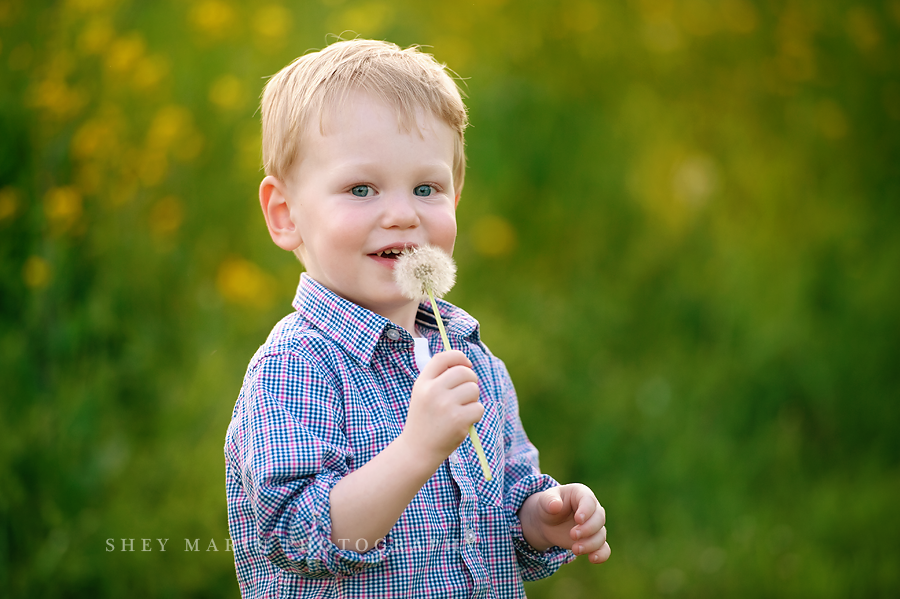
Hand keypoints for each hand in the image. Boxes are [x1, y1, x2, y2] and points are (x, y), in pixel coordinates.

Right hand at [401, 350, 483, 465]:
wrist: (418, 449)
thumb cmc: (424, 419)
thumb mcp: (422, 394)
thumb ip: (438, 377)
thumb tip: (464, 363)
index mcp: (423, 383)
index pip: (443, 357)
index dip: (459, 357)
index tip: (466, 364)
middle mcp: (433, 391)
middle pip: (464, 372)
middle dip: (471, 380)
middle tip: (467, 392)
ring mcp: (446, 405)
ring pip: (473, 389)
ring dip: (473, 399)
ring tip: (462, 409)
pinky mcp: (458, 419)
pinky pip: (478, 408)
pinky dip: (475, 414)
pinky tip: (463, 422)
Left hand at [519, 483, 609, 563]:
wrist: (547, 521)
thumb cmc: (548, 505)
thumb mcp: (545, 500)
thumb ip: (549, 500)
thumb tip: (555, 505)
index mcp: (582, 494)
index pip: (589, 501)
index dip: (586, 510)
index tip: (579, 519)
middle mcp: (592, 510)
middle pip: (599, 519)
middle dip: (588, 529)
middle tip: (573, 535)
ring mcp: (594, 526)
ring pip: (601, 535)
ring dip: (590, 544)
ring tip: (574, 549)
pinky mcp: (593, 541)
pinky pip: (604, 548)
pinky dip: (601, 555)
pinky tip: (592, 559)